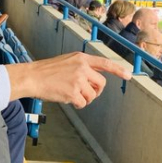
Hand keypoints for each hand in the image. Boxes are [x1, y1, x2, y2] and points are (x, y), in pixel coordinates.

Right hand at [5, 52, 131, 108]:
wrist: (32, 76)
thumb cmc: (46, 71)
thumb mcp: (67, 62)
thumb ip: (81, 68)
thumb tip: (93, 82)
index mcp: (81, 58)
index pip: (104, 63)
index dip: (118, 70)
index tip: (128, 76)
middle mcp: (82, 67)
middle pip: (101, 84)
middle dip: (95, 91)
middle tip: (84, 93)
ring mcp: (78, 80)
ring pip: (92, 95)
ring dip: (84, 98)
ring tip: (70, 94)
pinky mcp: (73, 92)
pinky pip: (83, 103)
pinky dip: (77, 104)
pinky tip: (66, 98)